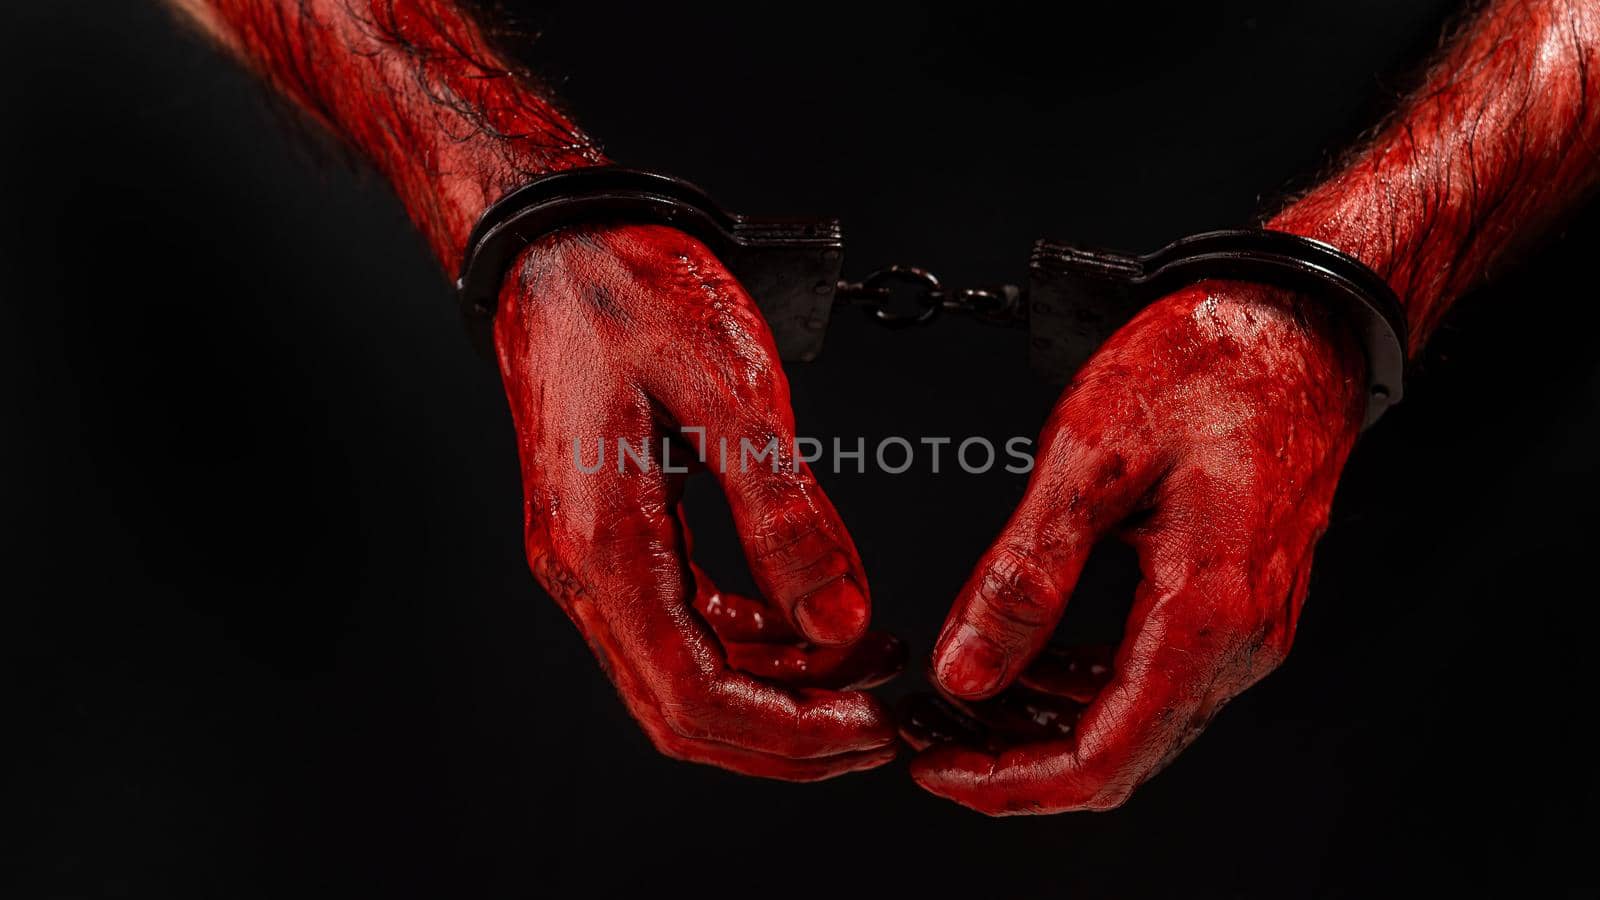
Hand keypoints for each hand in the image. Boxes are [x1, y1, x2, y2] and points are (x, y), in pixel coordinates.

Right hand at [495, 224, 901, 779]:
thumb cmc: (629, 292)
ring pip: (685, 678)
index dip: (791, 735)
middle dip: (790, 736)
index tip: (874, 727)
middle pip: (684, 713)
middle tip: (883, 720)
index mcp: (603, 547)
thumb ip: (784, 514)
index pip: (695, 699)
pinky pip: (683, 626)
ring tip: (869, 665)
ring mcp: (592, 560)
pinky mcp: (613, 538)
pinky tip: (810, 622)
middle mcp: (584, 572)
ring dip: (779, 693)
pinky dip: (753, 643)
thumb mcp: (728, 387)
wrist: (560, 246)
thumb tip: (841, 620)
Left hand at [907, 281, 1365, 812]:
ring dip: (1042, 724)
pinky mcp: (1236, 599)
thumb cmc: (1212, 365)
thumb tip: (967, 669)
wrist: (1295, 322)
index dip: (1007, 783)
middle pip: (1118, 756)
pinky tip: (1030, 657)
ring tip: (964, 695)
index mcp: (1207, 613)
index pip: (1102, 759)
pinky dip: (1080, 683)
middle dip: (1014, 761)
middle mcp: (1240, 638)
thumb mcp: (1090, 457)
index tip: (936, 770)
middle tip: (933, 735)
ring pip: (1133, 721)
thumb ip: (1024, 575)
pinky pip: (1153, 675)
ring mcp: (1245, 623)